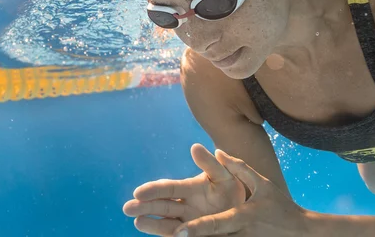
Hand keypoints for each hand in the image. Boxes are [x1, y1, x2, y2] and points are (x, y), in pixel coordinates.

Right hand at [123, 143, 246, 235]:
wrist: (246, 210)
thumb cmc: (232, 189)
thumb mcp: (225, 174)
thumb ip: (210, 164)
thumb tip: (195, 147)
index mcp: (188, 188)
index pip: (167, 188)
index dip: (153, 190)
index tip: (139, 192)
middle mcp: (184, 205)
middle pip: (161, 206)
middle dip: (144, 207)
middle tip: (128, 208)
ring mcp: (187, 222)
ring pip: (165, 223)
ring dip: (151, 223)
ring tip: (137, 222)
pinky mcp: (192, 234)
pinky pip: (178, 236)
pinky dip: (168, 235)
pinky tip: (158, 232)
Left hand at [172, 150, 310, 236]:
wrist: (303, 233)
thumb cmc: (280, 206)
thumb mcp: (262, 184)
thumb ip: (238, 168)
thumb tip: (217, 151)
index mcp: (243, 216)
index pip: (217, 223)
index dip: (198, 229)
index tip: (179, 232)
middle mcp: (240, 234)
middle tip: (171, 236)